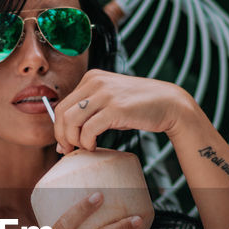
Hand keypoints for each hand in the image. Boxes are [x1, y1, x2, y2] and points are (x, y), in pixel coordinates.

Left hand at [53, 70, 194, 153]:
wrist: (169, 103)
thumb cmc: (138, 106)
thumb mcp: (110, 101)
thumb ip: (89, 113)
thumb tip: (65, 139)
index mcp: (91, 78)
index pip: (62, 105)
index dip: (59, 128)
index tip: (65, 143)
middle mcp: (95, 82)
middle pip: (62, 113)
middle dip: (62, 136)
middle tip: (69, 150)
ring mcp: (105, 94)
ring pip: (71, 121)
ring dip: (74, 140)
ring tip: (85, 148)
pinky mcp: (116, 108)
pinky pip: (89, 129)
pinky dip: (87, 142)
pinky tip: (94, 147)